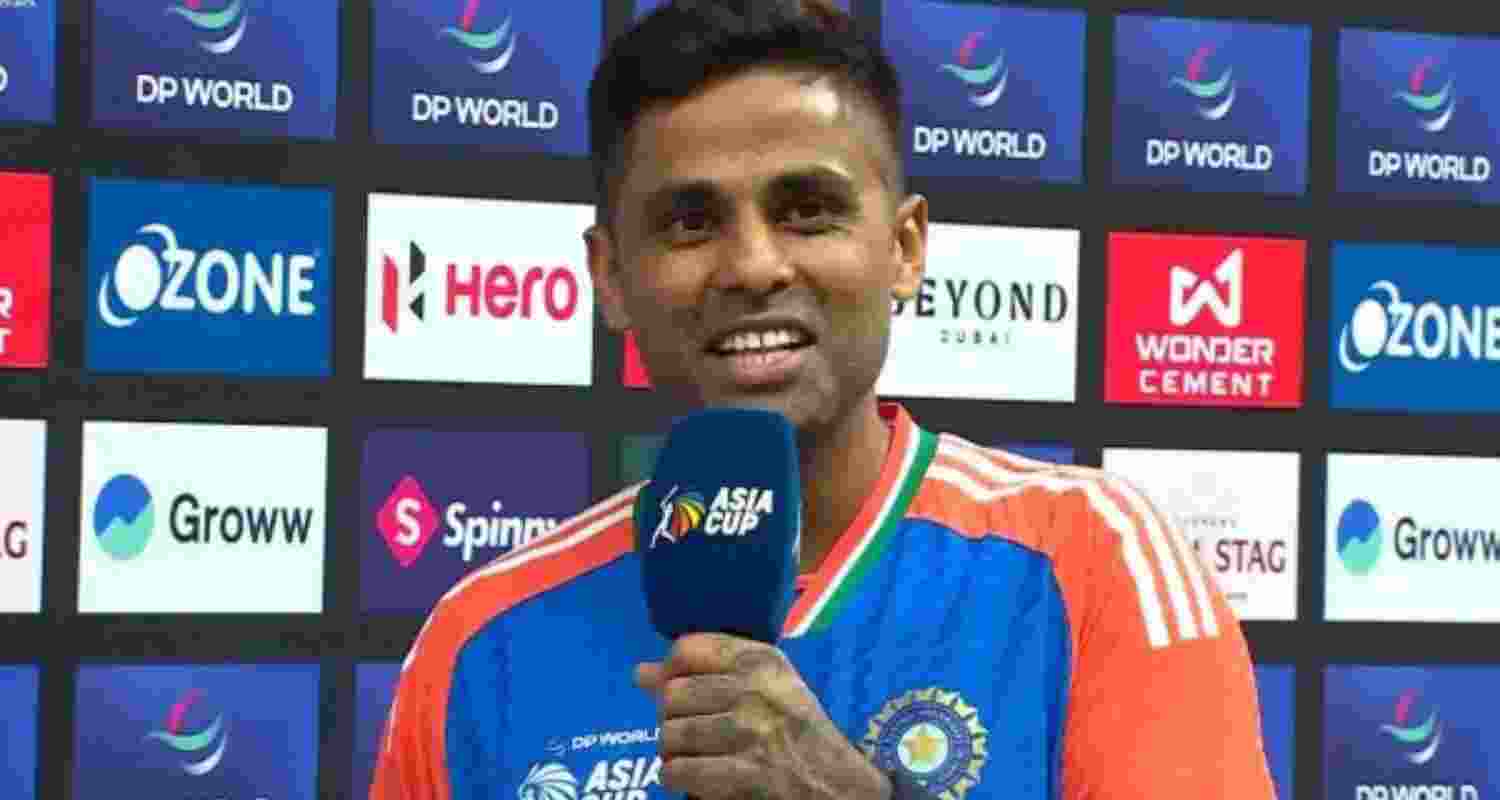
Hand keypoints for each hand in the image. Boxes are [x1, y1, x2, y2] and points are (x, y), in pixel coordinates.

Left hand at [634, 632, 892, 799]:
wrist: (839, 784)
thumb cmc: (796, 731)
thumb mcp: (765, 688)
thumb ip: (705, 675)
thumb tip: (640, 673)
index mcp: (762, 660)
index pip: (687, 650)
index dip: (670, 673)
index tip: (678, 694)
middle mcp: (757, 689)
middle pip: (672, 695)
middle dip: (671, 719)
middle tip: (689, 734)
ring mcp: (752, 731)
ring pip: (672, 734)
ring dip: (673, 752)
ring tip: (690, 756)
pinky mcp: (749, 773)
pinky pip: (681, 770)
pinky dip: (676, 777)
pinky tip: (689, 777)